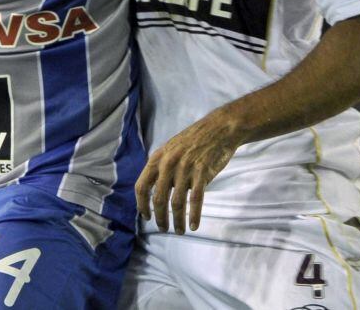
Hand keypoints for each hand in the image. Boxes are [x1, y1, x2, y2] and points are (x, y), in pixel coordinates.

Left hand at [135, 110, 241, 233]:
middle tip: (163, 228)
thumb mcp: (170, 150)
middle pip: (158, 198)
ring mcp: (185, 168)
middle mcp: (168, 164)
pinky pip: (195, 200)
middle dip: (160, 217)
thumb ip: (162, 169)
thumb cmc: (193, 141)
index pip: (141, 186)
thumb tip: (155, 193)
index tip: (146, 217)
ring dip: (177, 221)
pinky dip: (194, 216)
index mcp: (157, 158)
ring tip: (179, 231)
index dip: (142, 204)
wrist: (217, 128)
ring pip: (176, 202)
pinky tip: (194, 226)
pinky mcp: (202, 173)